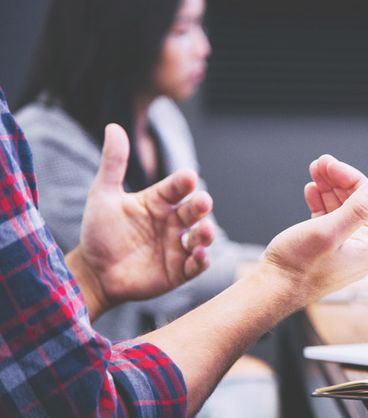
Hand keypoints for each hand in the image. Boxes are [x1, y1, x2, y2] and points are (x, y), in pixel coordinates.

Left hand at [69, 124, 214, 316]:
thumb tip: (113, 126)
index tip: (188, 177)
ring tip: (205, 231)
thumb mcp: (103, 195)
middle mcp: (172, 222)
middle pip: (194, 211)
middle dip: (201, 206)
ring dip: (206, 234)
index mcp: (159, 202)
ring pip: (201, 237)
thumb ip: (113, 163)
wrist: (93, 272)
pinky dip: (202, 260)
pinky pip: (196, 265)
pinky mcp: (179, 271)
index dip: (183, 182)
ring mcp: (177, 246)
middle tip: (203, 202)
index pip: (177, 187)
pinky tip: (199, 255)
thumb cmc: (99, 232)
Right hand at [259, 155, 367, 303]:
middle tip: (319, 163)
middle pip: (357, 203)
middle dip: (338, 180)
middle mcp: (362, 250)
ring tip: (314, 171)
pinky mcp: (327, 250)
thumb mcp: (328, 231)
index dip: (350, 178)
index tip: (329, 163)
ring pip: (342, 209)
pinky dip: (321, 203)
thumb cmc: (297, 265)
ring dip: (329, 188)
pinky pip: (330, 220)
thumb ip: (358, 209)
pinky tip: (311, 191)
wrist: (271, 290)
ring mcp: (345, 250)